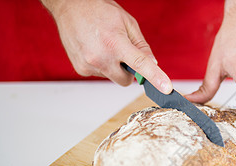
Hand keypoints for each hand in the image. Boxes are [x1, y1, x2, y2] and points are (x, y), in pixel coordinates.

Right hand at [43, 0, 172, 93]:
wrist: (70, 6)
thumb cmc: (99, 10)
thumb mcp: (127, 23)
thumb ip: (142, 46)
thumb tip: (152, 63)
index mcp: (115, 44)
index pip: (140, 65)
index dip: (155, 77)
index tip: (165, 88)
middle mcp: (100, 57)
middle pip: (125, 81)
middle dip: (128, 72)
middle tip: (123, 55)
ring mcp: (89, 65)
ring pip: (112, 77)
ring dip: (113, 67)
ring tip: (104, 46)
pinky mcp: (80, 69)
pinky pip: (99, 74)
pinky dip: (101, 65)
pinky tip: (94, 49)